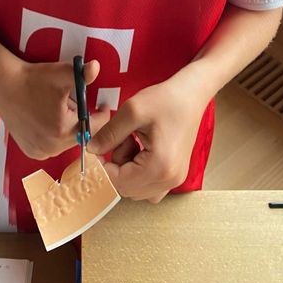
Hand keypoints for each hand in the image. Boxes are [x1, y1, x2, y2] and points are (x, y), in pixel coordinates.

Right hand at [0, 58, 110, 159]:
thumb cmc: (33, 79)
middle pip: (80, 135)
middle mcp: (52, 147)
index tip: (103, 105)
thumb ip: (82, 73)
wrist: (4, 86)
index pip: (94, 127)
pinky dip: (55, 134)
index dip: (101, 115)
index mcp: (62, 130)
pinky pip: (53, 145)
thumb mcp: (61, 74)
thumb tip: (96, 67)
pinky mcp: (32, 152)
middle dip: (82, 119)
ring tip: (59, 109)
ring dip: (69, 127)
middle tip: (74, 102)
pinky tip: (48, 119)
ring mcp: (41, 151)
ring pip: (67, 141)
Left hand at [87, 63, 210, 201]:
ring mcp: (174, 179)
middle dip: (115, 165)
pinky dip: (137, 171)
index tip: (96, 147)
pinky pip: (147, 185)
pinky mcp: (174, 174)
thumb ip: (109, 134)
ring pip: (135, 188)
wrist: (191, 94)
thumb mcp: (132, 111)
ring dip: (125, 168)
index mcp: (159, 166)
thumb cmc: (166, 99)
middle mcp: (169, 180)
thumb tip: (92, 150)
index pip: (117, 182)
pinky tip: (139, 149)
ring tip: (132, 141)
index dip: (101, 167)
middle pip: (125, 188)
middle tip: (120, 139)